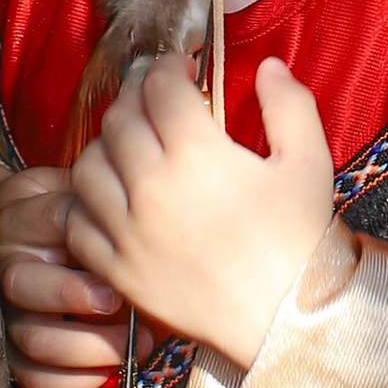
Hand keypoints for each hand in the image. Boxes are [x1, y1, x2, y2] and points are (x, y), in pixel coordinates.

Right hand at [0, 161, 130, 387]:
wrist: (45, 242)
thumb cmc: (79, 219)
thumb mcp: (85, 198)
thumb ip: (101, 206)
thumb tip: (141, 233)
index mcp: (20, 215)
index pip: (52, 221)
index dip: (89, 242)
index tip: (123, 260)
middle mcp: (2, 265)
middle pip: (19, 285)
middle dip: (73, 297)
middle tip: (117, 302)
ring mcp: (4, 313)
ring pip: (32, 339)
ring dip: (89, 348)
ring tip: (133, 344)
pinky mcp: (12, 353)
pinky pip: (33, 378)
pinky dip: (75, 381)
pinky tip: (109, 369)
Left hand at [67, 55, 336, 373]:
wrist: (285, 320)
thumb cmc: (300, 240)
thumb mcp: (309, 162)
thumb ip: (289, 105)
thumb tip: (268, 67)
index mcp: (197, 155)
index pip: (160, 88)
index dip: (168, 67)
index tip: (182, 68)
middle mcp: (151, 188)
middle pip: (119, 120)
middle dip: (136, 97)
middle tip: (155, 98)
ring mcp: (127, 232)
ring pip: (86, 167)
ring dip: (105, 146)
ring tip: (130, 147)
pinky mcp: (116, 270)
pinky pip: (77, 223)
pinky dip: (87, 203)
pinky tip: (113, 198)